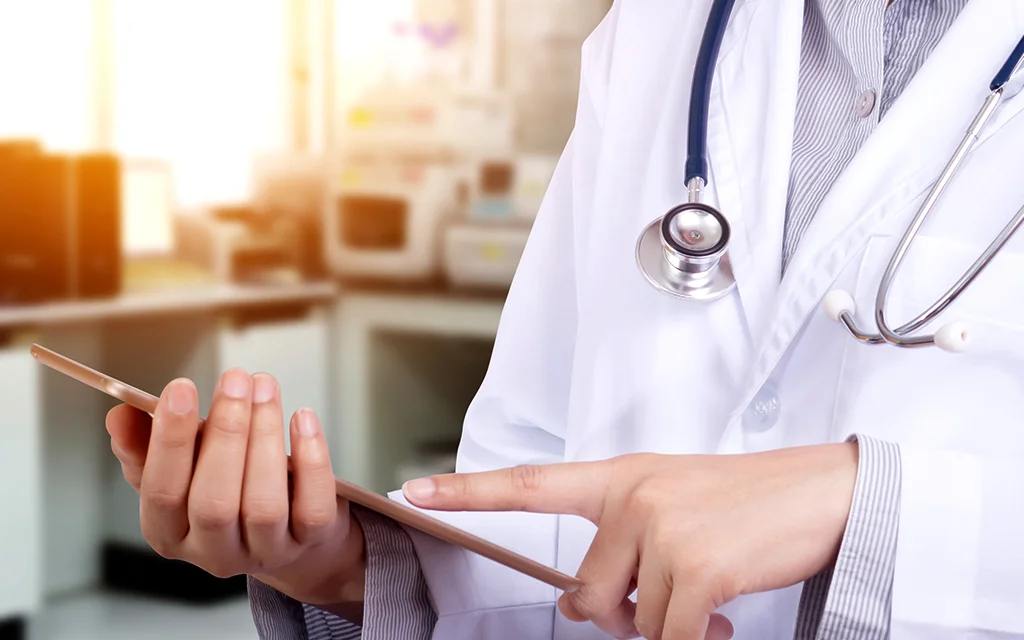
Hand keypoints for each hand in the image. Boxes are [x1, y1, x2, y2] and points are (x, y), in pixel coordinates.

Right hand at [106, 369, 364, 612]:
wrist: (290, 529)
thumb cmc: (225, 486)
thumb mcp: (180, 468)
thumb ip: (146, 443)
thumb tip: (121, 414)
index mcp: (170, 532)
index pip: (161, 492)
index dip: (169, 440)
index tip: (180, 388)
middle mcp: (214, 552)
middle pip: (214, 502)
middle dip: (225, 432)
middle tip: (235, 378)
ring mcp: (265, 551)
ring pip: (263, 503)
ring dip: (265, 436)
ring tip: (265, 388)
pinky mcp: (309, 542)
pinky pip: (311, 505)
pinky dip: (310, 458)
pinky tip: (302, 417)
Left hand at [403, 444, 857, 639]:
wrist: (821, 491)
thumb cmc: (745, 502)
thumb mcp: (672, 506)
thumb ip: (622, 546)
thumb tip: (582, 606)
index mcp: (620, 476)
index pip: (531, 484)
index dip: (470, 491)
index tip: (418, 490)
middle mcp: (632, 497)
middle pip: (585, 593)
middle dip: (619, 617)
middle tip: (665, 606)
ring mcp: (661, 530)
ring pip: (632, 622)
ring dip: (666, 627)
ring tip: (706, 601)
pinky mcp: (695, 567)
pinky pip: (670, 638)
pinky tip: (721, 618)